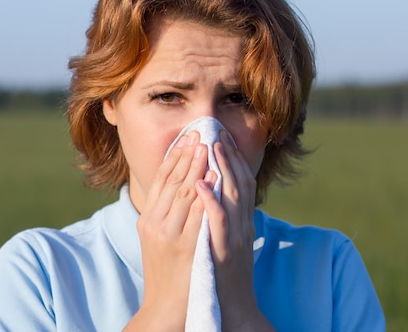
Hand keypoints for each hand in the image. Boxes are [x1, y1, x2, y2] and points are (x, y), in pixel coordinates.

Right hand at [125, 131, 214, 330]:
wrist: (169, 308)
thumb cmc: (167, 273)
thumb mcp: (158, 240)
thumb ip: (165, 214)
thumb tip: (182, 189)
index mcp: (148, 220)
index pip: (160, 180)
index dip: (173, 157)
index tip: (187, 138)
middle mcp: (155, 223)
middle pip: (171, 180)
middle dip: (188, 155)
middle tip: (201, 133)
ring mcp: (169, 234)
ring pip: (184, 191)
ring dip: (197, 166)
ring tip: (209, 146)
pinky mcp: (186, 245)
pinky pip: (196, 213)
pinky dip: (204, 192)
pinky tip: (212, 178)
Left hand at [196, 131, 274, 331]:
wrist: (229, 311)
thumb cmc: (221, 274)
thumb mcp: (225, 239)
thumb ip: (222, 216)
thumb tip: (211, 193)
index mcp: (241, 222)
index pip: (239, 183)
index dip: (232, 158)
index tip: (221, 137)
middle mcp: (241, 226)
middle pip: (238, 183)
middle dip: (227, 155)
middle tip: (215, 131)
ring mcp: (234, 238)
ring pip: (230, 196)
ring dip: (222, 169)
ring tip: (210, 145)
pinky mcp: (224, 252)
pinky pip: (218, 223)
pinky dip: (211, 202)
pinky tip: (200, 184)